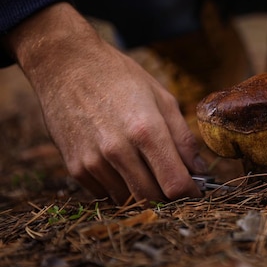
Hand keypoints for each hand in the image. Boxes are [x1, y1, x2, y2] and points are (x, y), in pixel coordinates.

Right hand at [3, 2, 204, 203]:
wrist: (67, 66)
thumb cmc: (120, 78)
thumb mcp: (162, 98)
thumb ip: (183, 138)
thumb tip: (199, 169)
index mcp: (146, 129)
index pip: (174, 183)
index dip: (191, 192)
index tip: (197, 190)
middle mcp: (118, 150)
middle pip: (153, 197)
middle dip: (170, 197)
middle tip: (176, 183)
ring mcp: (93, 161)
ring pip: (128, 200)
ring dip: (145, 193)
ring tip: (150, 171)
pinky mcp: (75, 167)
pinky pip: (105, 194)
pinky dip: (121, 188)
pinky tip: (125, 167)